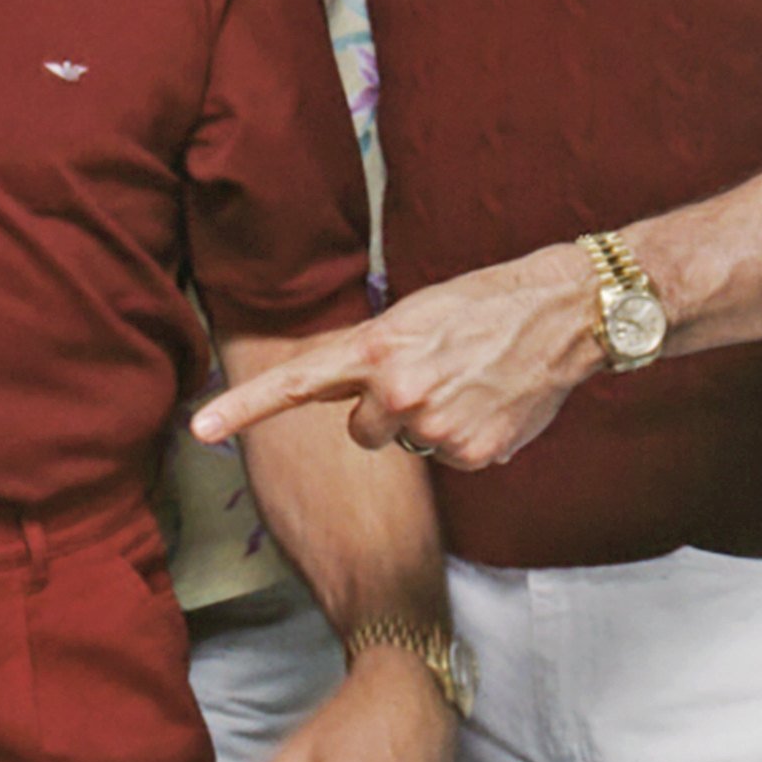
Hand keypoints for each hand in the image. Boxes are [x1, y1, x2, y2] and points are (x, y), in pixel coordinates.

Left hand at [192, 244, 600, 467]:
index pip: (294, 383)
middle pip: (362, 431)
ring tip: (467, 383)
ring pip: (409, 444)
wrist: (562, 313)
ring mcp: (436, 428)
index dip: (241, 409)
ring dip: (429, 423)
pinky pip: (450, 457)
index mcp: (375, 349)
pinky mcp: (474, 453)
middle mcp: (397, 392)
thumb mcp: (411, 317)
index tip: (199, 430)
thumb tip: (335, 393)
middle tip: (429, 377)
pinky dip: (469, 437)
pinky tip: (491, 403)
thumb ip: (367, 358)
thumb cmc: (482, 305)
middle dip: (385, 412)